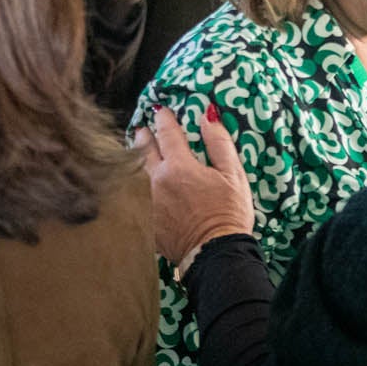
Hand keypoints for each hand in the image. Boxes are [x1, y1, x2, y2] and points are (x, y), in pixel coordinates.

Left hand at [136, 102, 253, 264]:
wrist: (214, 255)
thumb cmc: (227, 214)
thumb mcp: (233, 175)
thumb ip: (219, 143)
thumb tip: (208, 116)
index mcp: (178, 167)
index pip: (166, 133)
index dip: (164, 119)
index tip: (161, 110)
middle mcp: (156, 181)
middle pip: (143, 150)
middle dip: (144, 136)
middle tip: (143, 128)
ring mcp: (147, 202)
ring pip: (134, 173)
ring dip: (135, 159)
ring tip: (137, 152)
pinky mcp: (145, 220)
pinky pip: (134, 195)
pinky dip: (134, 184)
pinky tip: (137, 184)